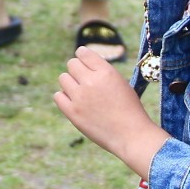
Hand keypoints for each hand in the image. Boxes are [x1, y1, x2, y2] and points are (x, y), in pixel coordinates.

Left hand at [54, 46, 166, 176]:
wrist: (131, 136)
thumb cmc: (129, 109)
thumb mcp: (120, 83)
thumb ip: (101, 72)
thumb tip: (82, 63)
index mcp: (106, 72)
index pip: (83, 52)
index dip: (83, 57)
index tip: (85, 64)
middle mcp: (91, 82)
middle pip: (71, 64)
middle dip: (77, 70)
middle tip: (85, 81)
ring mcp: (80, 97)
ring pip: (63, 78)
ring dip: (70, 83)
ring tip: (81, 93)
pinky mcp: (72, 112)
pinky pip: (57, 96)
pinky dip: (64, 97)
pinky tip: (74, 102)